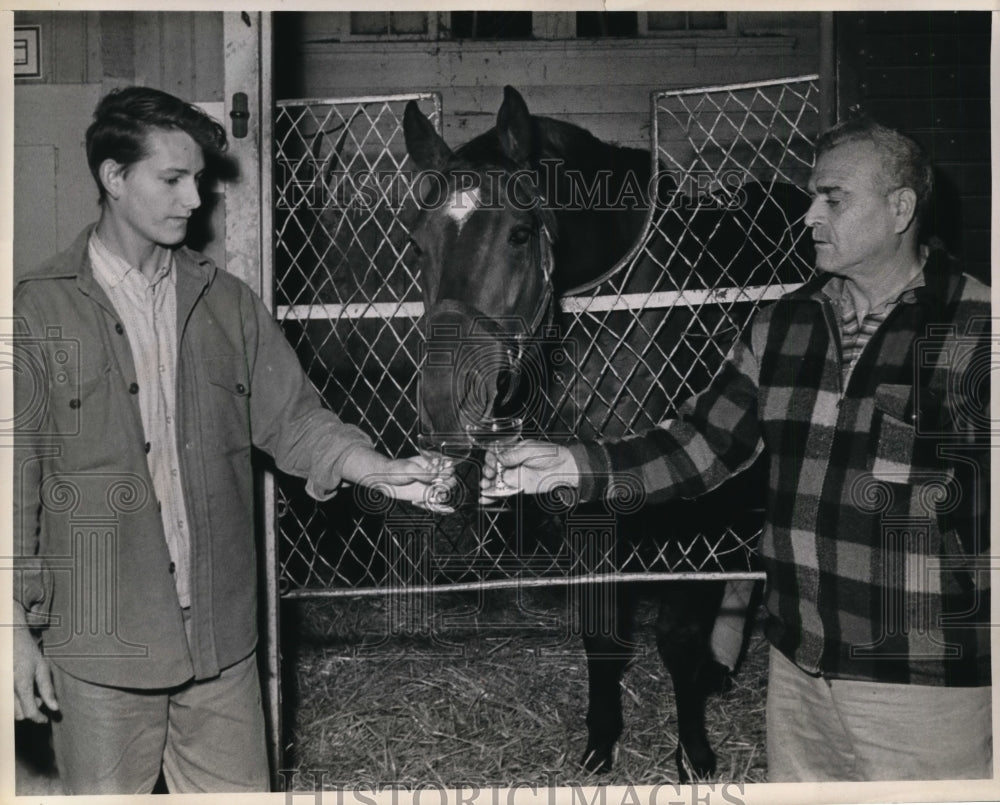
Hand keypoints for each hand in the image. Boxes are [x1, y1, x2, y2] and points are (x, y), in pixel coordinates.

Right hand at [13, 606, 57, 722]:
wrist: (9, 641)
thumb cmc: (27, 653)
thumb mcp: (42, 668)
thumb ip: (47, 689)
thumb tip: (54, 708)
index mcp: (21, 684)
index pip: (30, 712)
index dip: (39, 718)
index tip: (45, 720)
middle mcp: (8, 689)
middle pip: (19, 714)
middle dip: (31, 709)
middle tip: (38, 696)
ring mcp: (2, 689)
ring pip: (11, 710)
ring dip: (22, 706)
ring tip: (29, 691)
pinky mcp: (1, 688)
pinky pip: (6, 702)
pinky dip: (14, 701)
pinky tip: (20, 690)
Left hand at [356, 451, 457, 512]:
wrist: (384, 481)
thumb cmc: (395, 470)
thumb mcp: (408, 469)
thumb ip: (423, 473)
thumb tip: (435, 476)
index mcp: (432, 462)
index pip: (449, 465)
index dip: (448, 470)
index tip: (440, 474)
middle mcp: (434, 474)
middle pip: (451, 480)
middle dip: (446, 485)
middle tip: (436, 487)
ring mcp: (430, 485)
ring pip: (445, 493)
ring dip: (441, 496)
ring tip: (431, 497)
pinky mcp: (426, 496)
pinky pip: (436, 502)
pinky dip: (434, 505)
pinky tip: (422, 502)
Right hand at [480, 439, 579, 500]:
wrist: (564, 468)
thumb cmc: (551, 454)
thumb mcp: (530, 449)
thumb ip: (513, 454)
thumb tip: (499, 457)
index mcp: (512, 451)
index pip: (495, 454)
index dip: (490, 458)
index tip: (492, 462)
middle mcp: (511, 464)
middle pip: (492, 469)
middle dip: (487, 471)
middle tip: (490, 474)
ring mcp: (514, 476)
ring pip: (495, 482)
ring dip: (487, 485)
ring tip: (485, 486)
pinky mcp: (518, 488)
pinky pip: (503, 492)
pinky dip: (493, 496)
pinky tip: (485, 498)